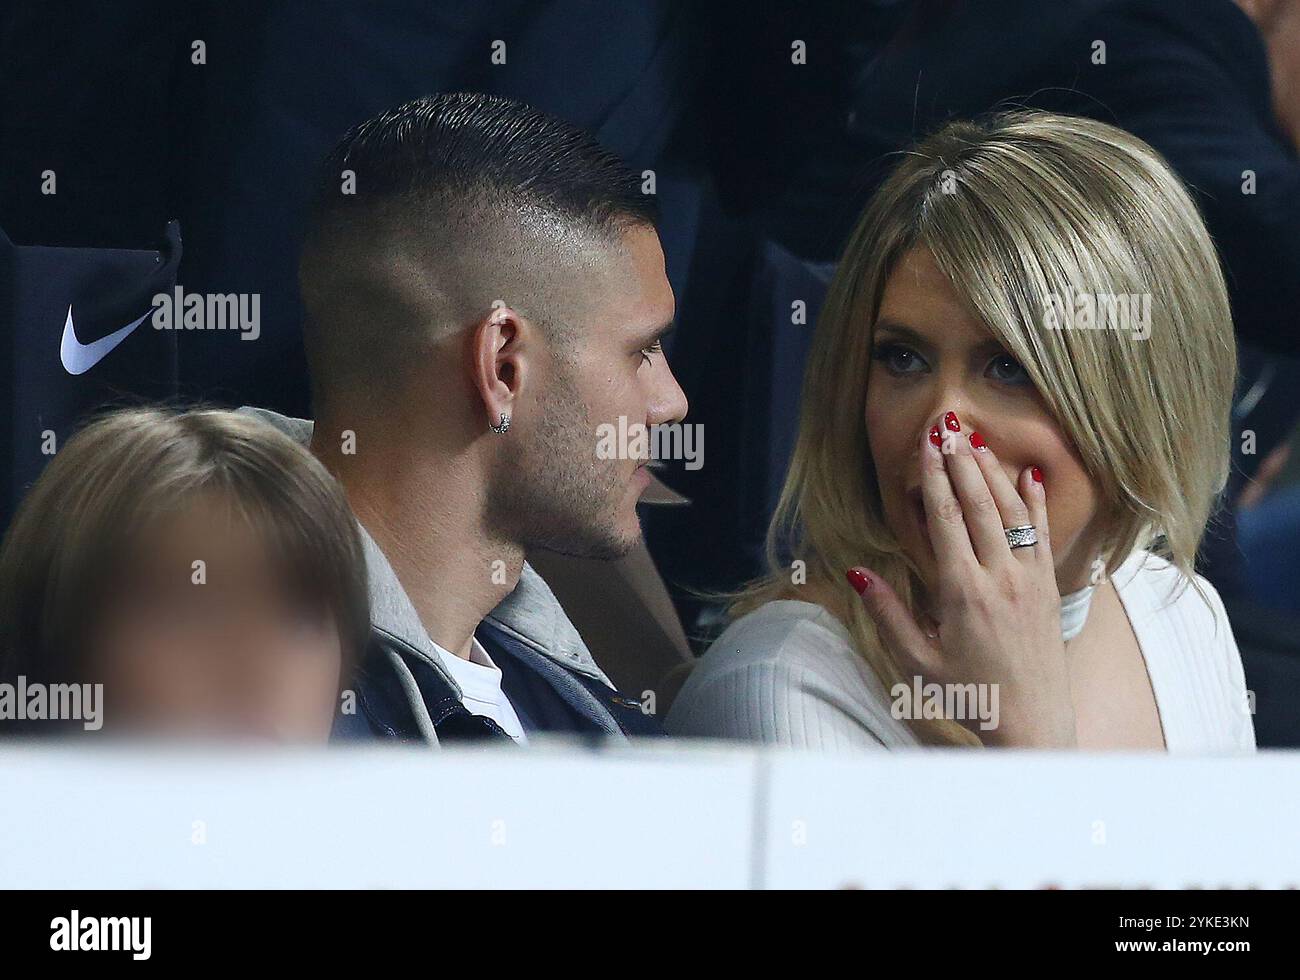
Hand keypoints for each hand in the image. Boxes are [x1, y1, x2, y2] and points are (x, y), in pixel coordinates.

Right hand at [847, 410, 1074, 747]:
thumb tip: (856, 573)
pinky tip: (1029, 473)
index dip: (934, 478)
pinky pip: (1043, 533)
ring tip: (975, 440)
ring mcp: (1029, 581)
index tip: (927, 446)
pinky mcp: (1049, 588)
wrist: (1032, 723)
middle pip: (979, 505)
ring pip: (1012, 512)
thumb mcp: (916, 661)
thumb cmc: (969, 695)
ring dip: (992, 472)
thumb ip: (887, 614)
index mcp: (961, 593)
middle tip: (947, 426)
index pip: (945, 521)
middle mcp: (999, 579)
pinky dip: (1036, 501)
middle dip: (961, 461)